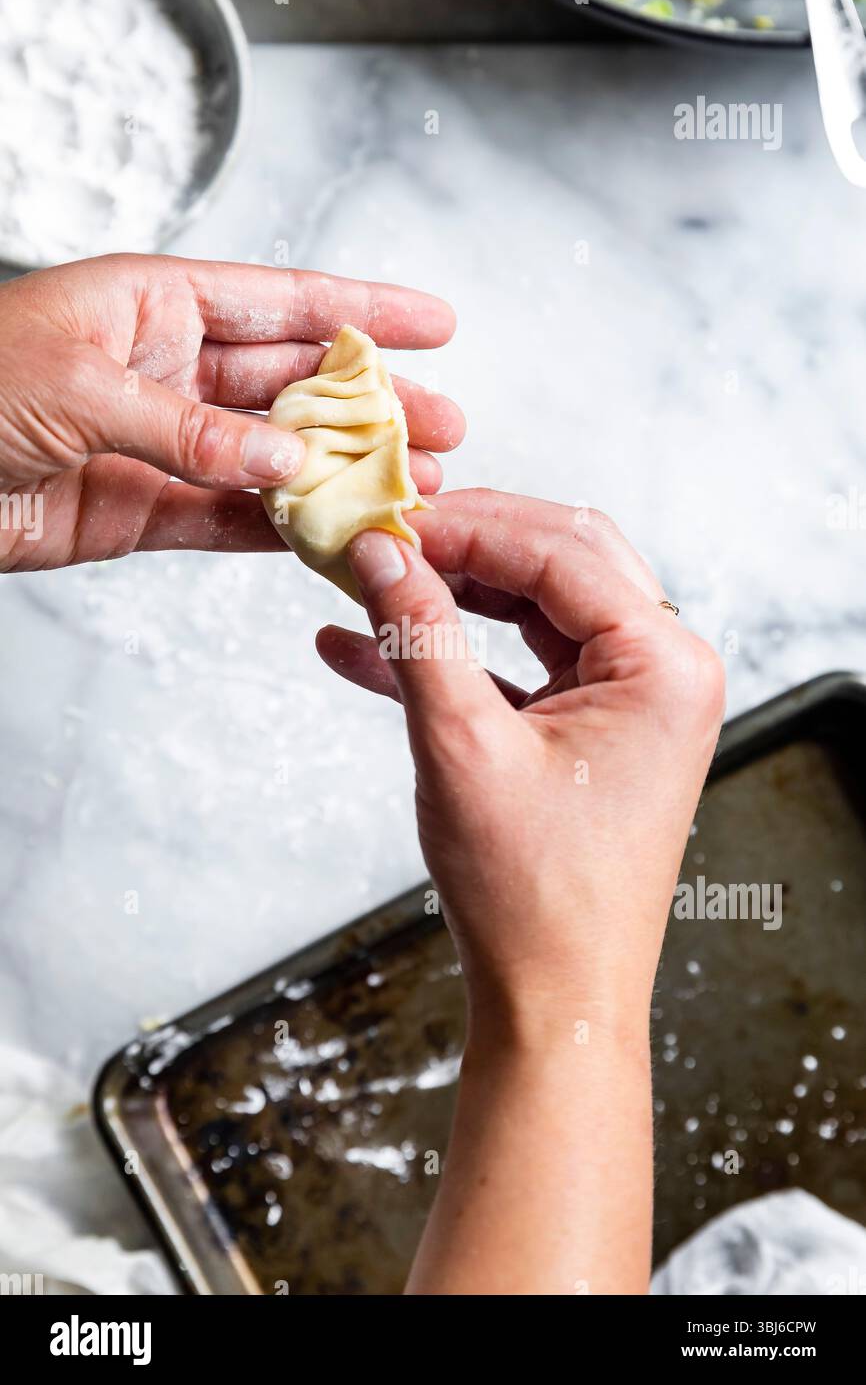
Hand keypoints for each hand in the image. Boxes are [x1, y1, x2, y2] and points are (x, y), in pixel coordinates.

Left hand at [0, 254, 462, 571]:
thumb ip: (190, 428)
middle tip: (444, 427)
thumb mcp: (79, 387)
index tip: (434, 324)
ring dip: (342, 474)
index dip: (364, 310)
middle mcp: (170, 370)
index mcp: (156, 305)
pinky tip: (337, 534)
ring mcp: (164, 443)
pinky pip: (231, 519)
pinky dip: (284, 531)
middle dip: (373, 405)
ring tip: (412, 489)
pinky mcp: (145, 510)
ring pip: (275, 458)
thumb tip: (286, 455)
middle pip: (296, 385)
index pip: (282, 302)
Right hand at [318, 489, 724, 1293]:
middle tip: (382, 536)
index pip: (560, 551)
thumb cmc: (532, 893)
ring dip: (453, 591)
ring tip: (369, 579)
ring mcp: (633, 699)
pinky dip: (455, 652)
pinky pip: (521, 662)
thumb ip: (421, 635)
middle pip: (559, 559)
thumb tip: (380, 553)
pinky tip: (369, 646)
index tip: (383, 519)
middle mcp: (665, 670)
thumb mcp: (462, 746)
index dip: (464, 527)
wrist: (554, 997)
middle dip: (464, 544)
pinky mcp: (593, 728)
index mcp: (664, 664)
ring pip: (537, 602)